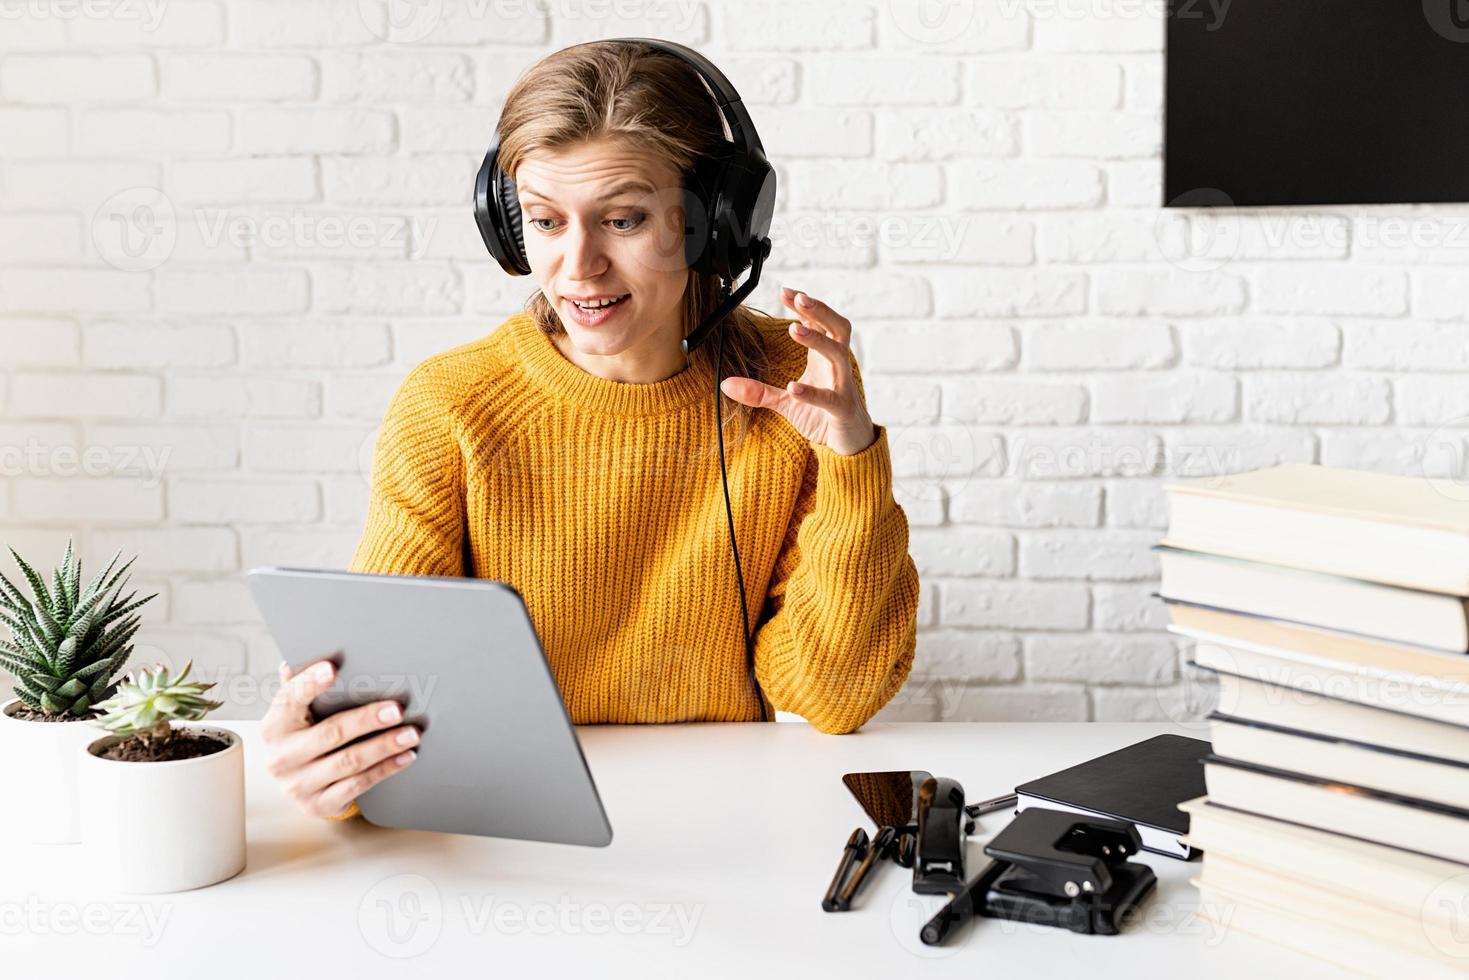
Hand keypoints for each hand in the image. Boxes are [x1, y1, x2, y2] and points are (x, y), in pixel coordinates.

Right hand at [261, 659, 419, 819]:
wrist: (299, 784)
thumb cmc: (303, 736)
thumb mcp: (298, 713)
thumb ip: (301, 685)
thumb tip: (302, 655)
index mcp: (274, 725)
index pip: (290, 697)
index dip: (310, 682)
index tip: (332, 668)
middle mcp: (281, 756)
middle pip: (330, 733)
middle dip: (367, 720)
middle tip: (396, 709)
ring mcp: (298, 784)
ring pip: (349, 762)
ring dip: (384, 746)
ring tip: (411, 734)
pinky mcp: (317, 805)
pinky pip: (357, 786)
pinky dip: (385, 770)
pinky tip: (404, 757)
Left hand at [719, 286, 876, 455]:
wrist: (848, 442)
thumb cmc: (822, 414)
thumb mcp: (785, 401)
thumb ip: (758, 391)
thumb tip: (725, 383)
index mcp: (825, 356)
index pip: (818, 322)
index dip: (804, 305)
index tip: (785, 291)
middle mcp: (836, 365)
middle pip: (837, 327)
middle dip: (819, 309)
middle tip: (799, 297)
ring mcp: (842, 385)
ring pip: (837, 353)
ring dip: (816, 339)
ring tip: (794, 328)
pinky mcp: (841, 409)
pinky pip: (829, 398)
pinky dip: (811, 391)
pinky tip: (793, 387)